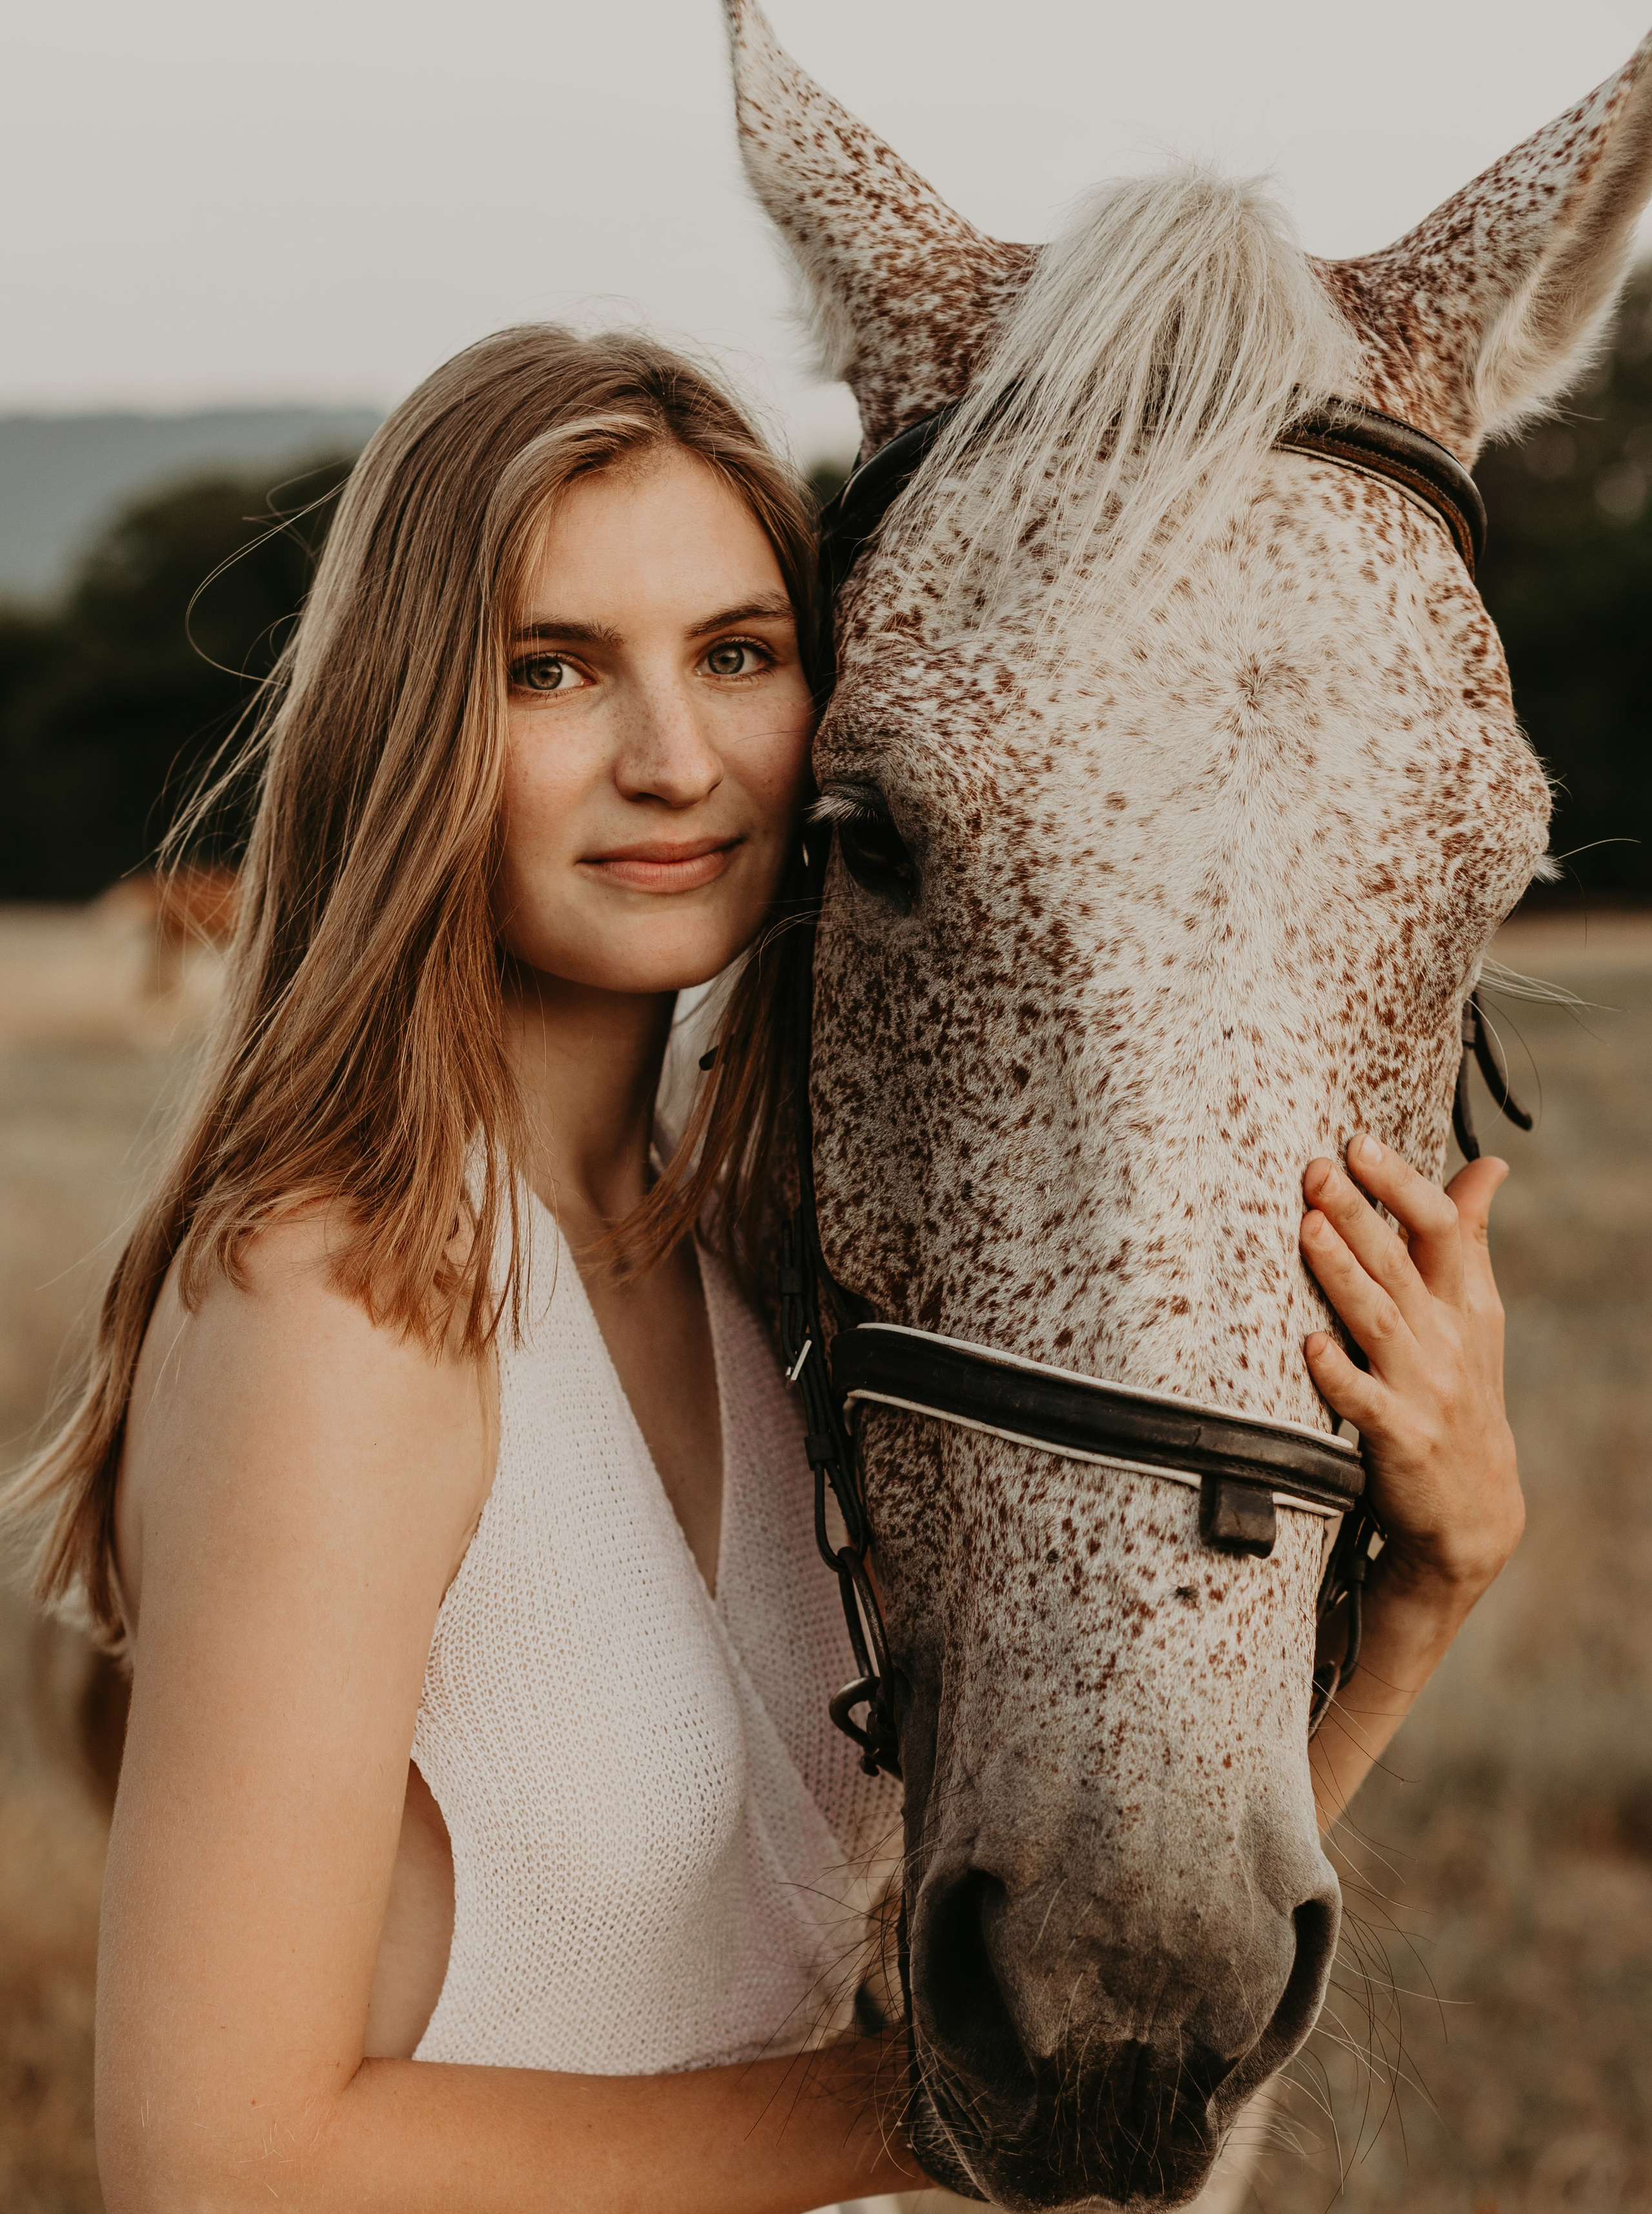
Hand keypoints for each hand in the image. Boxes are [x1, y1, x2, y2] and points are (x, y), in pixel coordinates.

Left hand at [1298, 1133, 1523, 1606]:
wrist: (1474, 1510)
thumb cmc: (1460, 1392)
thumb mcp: (1475, 1315)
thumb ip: (1467, 1239)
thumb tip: (1489, 1166)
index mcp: (1465, 1303)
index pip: (1441, 1227)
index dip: (1401, 1182)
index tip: (1359, 1142)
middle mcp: (1447, 1339)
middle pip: (1400, 1262)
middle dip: (1358, 1211)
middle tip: (1316, 1168)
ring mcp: (1424, 1389)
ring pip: (1377, 1319)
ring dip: (1342, 1273)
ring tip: (1308, 1228)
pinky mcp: (1398, 1438)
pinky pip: (1362, 1401)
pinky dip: (1337, 1373)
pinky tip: (1307, 1345)